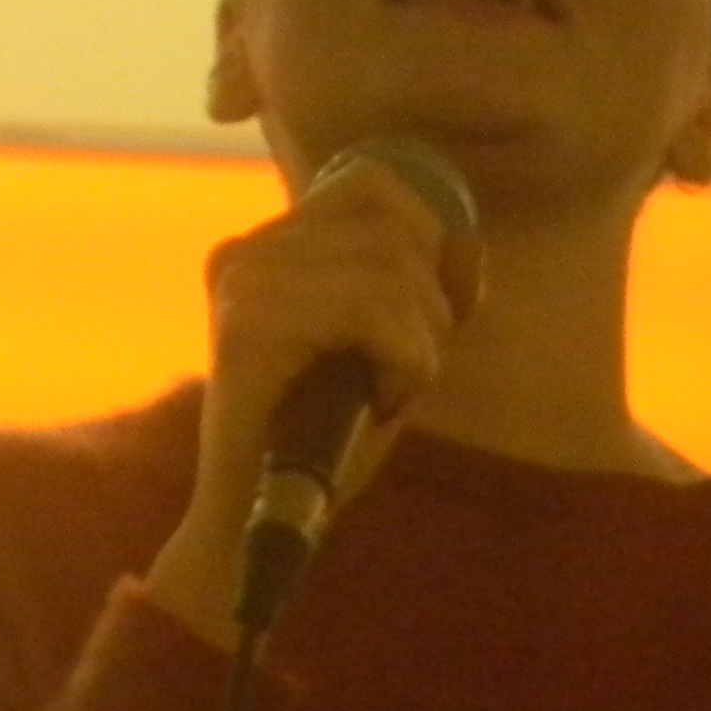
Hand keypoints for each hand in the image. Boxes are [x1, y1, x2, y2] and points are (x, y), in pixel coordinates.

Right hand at [144, 156, 481, 646]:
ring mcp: (242, 286)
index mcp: (270, 247)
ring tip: (392, 389)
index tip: (430, 314)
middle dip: (431, 301)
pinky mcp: (248, 329)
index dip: (429, 239)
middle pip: (391, 224)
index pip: (373, 185)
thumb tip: (467, 242)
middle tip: (409, 368)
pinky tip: (382, 401)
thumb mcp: (389, 349)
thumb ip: (424, 292)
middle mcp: (246, 252)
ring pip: (389, 270)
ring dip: (421, 341)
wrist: (253, 525)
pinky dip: (404, 362)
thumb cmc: (324, 440)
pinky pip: (371, 312)